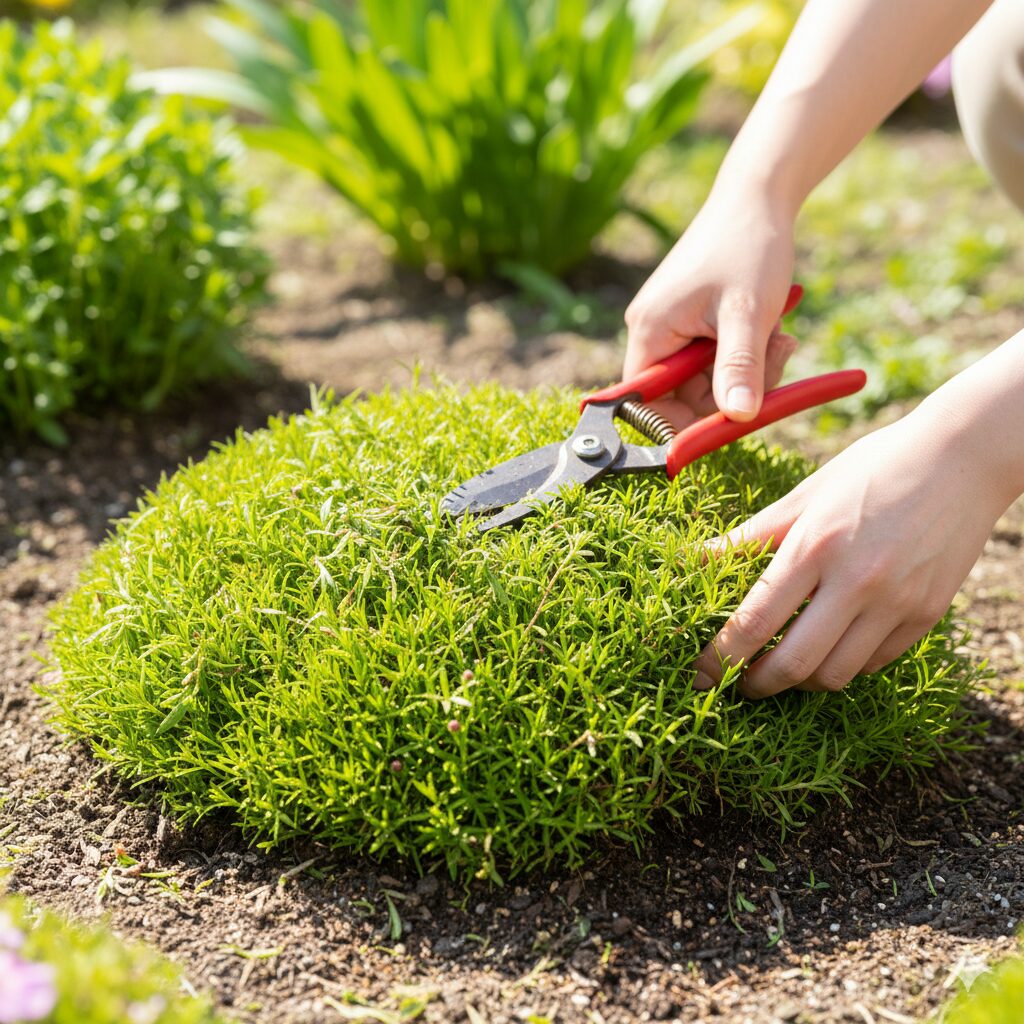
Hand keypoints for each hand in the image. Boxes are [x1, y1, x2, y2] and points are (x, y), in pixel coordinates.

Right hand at [624, 192, 797, 426]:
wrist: (759, 197)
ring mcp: (673, 327)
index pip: (647, 402)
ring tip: (779, 336)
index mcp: (650, 331)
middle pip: (683, 395)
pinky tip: (771, 328)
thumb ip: (739, 370)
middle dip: (732, 390)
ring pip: (707, 379)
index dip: (683, 421)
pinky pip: (717, 359)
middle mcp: (653, 332)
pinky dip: (747, 353)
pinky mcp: (693, 321)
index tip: (730, 421)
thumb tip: (738, 419)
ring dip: (748, 370)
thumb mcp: (747, 314)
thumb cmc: (749, 246)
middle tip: (775, 360)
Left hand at [691, 405, 1008, 696]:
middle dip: (757, 685)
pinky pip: (874, 663)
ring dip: (802, 680)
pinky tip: (830, 644)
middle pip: (795, 665)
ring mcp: (897, 603)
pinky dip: (844, 665)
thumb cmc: (873, 468)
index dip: (720, 658)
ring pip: (837, 675)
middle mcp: (858, 581)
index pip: (755, 621)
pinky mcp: (927, 615)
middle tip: (739, 683)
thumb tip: (696, 558)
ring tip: (784, 663)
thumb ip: (750, 535)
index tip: (699, 674)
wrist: (963, 458)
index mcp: (816, 546)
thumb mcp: (805, 494)